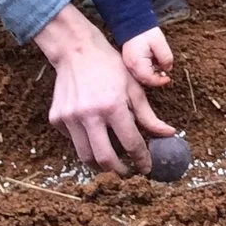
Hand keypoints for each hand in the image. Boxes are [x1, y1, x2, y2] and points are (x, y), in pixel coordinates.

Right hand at [33, 5, 173, 174]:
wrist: (76, 51)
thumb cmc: (110, 67)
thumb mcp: (134, 88)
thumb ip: (149, 116)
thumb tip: (169, 134)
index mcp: (113, 106)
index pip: (131, 143)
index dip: (141, 159)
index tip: (146, 168)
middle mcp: (89, 115)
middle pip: (105, 159)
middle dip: (119, 172)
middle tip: (128, 173)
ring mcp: (70, 118)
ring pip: (85, 156)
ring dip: (100, 164)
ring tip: (112, 163)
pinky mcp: (57, 119)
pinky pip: (73, 142)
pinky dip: (85, 145)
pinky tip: (94, 137)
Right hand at [120, 26, 174, 88]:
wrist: (133, 22)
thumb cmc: (146, 32)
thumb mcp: (160, 43)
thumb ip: (165, 57)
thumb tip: (168, 68)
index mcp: (137, 63)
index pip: (149, 79)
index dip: (160, 81)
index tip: (168, 78)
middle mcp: (130, 66)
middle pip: (144, 80)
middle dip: (156, 79)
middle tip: (165, 74)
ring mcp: (128, 64)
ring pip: (140, 77)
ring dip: (151, 75)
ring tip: (160, 67)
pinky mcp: (129, 61)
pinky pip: (138, 71)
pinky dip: (146, 70)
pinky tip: (153, 64)